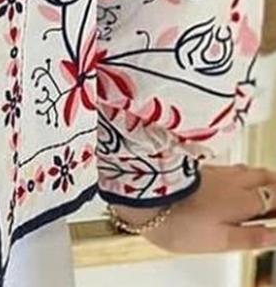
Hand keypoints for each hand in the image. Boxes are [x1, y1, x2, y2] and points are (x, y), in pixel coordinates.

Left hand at [111, 162, 275, 253]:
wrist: (145, 195)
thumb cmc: (179, 221)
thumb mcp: (220, 240)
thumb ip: (251, 236)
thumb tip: (274, 235)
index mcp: (242, 200)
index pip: (275, 197)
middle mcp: (232, 180)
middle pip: (265, 177)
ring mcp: (215, 171)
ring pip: (247, 169)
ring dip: (261, 177)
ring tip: (266, 186)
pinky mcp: (199, 168)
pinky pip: (229, 167)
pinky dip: (241, 173)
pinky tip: (234, 179)